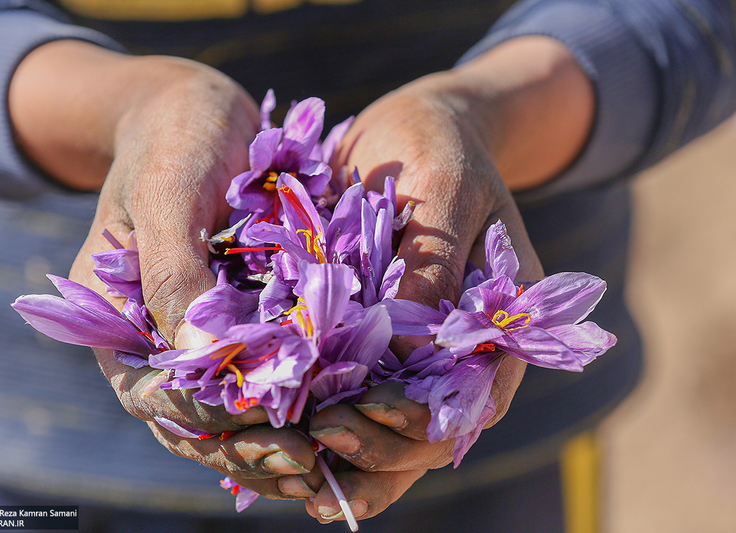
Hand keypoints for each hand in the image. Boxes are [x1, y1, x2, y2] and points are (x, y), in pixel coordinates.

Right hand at [10, 41, 316, 497]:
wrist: (199, 110)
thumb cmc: (173, 139)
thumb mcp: (165, 193)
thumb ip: (171, 273)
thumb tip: (196, 360)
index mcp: (116, 319)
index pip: (154, 393)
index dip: (207, 415)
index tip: (265, 420)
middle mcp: (157, 338)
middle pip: (195, 418)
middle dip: (247, 444)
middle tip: (306, 461)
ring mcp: (202, 332)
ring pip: (232, 408)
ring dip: (275, 436)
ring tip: (327, 458)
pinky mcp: (244, 319)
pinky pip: (265, 372)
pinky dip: (295, 398)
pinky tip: (335, 413)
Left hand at [298, 36, 592, 520]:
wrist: (412, 127)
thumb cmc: (438, 144)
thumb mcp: (445, 186)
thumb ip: (436, 264)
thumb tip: (409, 350)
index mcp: (500, 319)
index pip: (473, 399)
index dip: (420, 420)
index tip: (364, 409)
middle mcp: (462, 348)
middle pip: (430, 432)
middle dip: (378, 445)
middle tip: (320, 432)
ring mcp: (419, 349)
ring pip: (394, 429)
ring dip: (351, 455)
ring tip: (299, 469)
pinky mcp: (378, 338)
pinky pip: (360, 396)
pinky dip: (331, 424)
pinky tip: (296, 445)